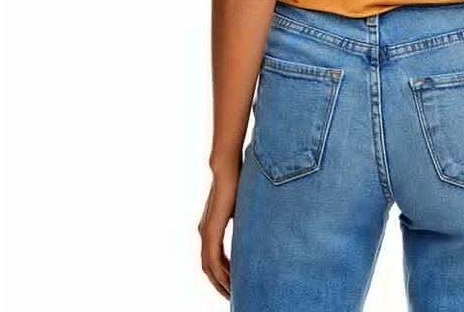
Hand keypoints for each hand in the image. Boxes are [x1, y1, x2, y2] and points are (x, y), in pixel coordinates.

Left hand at [198, 163, 240, 298]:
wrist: (226, 167)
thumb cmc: (237, 181)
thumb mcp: (243, 207)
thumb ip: (246, 219)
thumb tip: (258, 224)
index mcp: (211, 227)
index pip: (215, 258)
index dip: (224, 273)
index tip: (236, 284)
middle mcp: (205, 233)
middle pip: (210, 268)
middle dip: (221, 284)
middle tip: (234, 297)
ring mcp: (205, 233)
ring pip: (210, 268)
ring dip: (221, 283)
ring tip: (234, 295)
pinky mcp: (210, 231)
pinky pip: (213, 261)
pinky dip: (222, 274)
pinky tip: (232, 283)